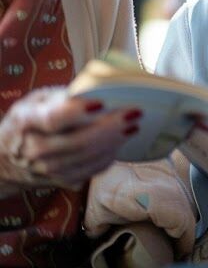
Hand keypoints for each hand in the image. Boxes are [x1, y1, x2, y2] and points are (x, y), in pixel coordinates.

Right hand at [0, 87, 140, 192]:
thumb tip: (103, 87)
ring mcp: (46, 169)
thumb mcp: (41, 98)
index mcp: (27, 121)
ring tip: (133, 126)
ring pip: (85, 159)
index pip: (54, 119)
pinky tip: (120, 142)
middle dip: (109, 129)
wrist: (9, 155)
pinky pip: (89, 171)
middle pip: (76, 142)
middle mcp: (33, 148)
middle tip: (134, 113)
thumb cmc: (33, 117)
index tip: (102, 103)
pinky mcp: (60, 180)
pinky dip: (107, 157)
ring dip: (113, 143)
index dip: (78, 112)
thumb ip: (67, 95)